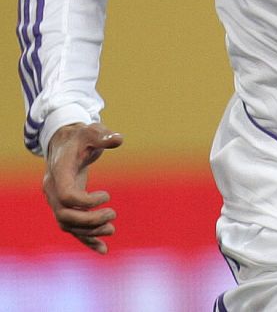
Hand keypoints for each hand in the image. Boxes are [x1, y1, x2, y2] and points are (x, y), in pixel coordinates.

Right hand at [43, 122, 122, 253]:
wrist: (65, 144)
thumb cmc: (80, 137)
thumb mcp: (92, 132)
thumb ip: (104, 136)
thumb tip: (118, 139)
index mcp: (58, 173)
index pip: (66, 196)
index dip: (86, 202)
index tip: (107, 196)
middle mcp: (53, 190)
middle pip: (65, 216)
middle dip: (89, 221)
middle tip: (113, 216)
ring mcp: (56, 200)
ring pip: (67, 225)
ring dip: (89, 232)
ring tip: (112, 230)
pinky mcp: (65, 207)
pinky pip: (72, 228)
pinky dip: (86, 240)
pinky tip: (102, 250)